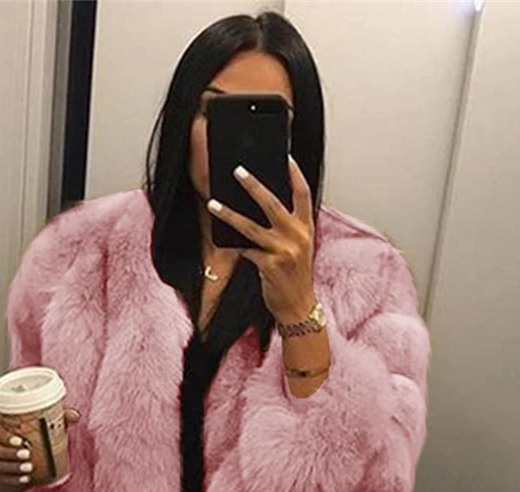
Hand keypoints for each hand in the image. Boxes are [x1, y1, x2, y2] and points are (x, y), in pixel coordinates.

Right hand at [0, 407, 79, 486]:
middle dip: (7, 452)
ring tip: (28, 468)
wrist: (38, 454)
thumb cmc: (40, 434)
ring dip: (10, 467)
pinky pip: (0, 477)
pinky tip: (25, 478)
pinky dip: (12, 479)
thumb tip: (75, 415)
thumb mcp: (50, 424)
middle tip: (26, 455)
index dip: (4, 436)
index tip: (20, 440)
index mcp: (2, 426)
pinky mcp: (0, 472)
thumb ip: (62, 417)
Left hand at [206, 155, 315, 323]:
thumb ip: (286, 228)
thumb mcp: (298, 248)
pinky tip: (219, 236)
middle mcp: (298, 236)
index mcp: (306, 228)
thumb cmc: (294, 276)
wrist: (298, 306)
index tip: (285, 157)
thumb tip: (257, 208)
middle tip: (237, 170)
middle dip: (253, 184)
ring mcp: (284, 251)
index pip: (303, 193)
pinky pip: (245, 249)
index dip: (294, 174)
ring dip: (229, 213)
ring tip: (212, 203)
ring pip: (251, 226)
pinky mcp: (270, 266)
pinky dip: (233, 243)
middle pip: (273, 203)